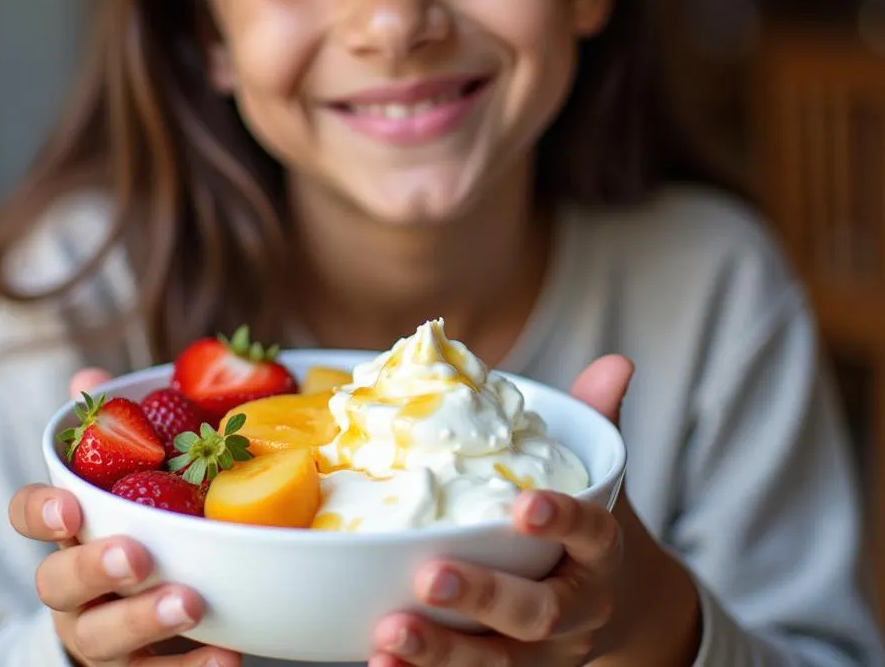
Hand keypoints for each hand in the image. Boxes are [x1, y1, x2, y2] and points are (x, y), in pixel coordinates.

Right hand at [10, 369, 240, 666]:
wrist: (136, 602)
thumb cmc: (133, 517)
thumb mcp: (125, 468)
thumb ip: (110, 424)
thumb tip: (91, 379)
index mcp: (67, 528)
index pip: (26, 515)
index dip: (40, 512)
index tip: (72, 506)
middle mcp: (71, 584)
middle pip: (59, 583)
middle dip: (95, 568)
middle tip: (138, 555)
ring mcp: (99, 631)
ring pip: (102, 637)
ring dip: (145, 621)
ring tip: (192, 603)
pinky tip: (228, 655)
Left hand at [370, 355, 694, 666]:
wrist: (616, 609)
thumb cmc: (587, 529)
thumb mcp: (599, 476)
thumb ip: (598, 418)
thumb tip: (617, 361)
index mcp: (598, 551)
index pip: (591, 535)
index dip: (562, 522)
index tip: (524, 506)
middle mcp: (576, 608)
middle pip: (538, 613)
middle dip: (485, 597)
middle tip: (432, 576)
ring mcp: (545, 653)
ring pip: (500, 661)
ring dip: (444, 650)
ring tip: (390, 631)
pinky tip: (379, 660)